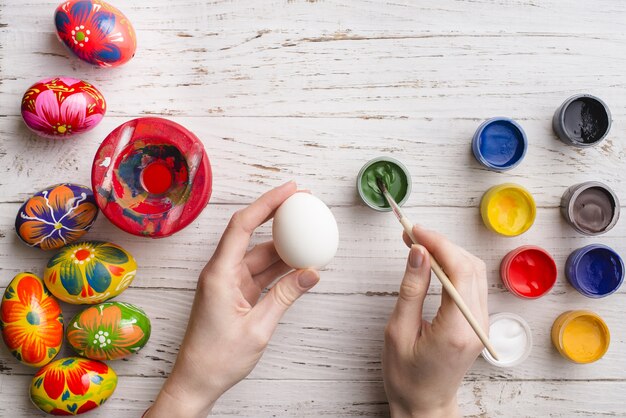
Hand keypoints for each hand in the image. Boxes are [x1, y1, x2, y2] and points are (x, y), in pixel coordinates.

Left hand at [147, 181, 319, 417]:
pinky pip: (260, 273)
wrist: (196, 381)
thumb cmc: (217, 359)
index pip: (243, 225)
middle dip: (279, 217)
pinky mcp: (234, 293)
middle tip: (305, 204)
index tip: (290, 191)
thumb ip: (285, 296)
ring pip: (259, 255)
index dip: (267, 203)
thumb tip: (312, 273)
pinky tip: (300, 263)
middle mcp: (221, 272)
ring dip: (284, 247)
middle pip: (251, 234)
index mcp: (219, 274)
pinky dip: (280, 268)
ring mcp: (228, 282)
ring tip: (310, 234)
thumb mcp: (259, 328)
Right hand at [382, 225, 487, 417]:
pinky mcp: (477, 322)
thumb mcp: (398, 331)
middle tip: (412, 234)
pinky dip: (453, 267)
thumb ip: (411, 289)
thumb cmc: (407, 376)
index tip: (414, 230)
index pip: (459, 271)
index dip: (437, 244)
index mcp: (457, 329)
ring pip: (474, 272)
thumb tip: (418, 253)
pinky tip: (433, 263)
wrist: (424, 405)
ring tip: (419, 245)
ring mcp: (481, 324)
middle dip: (442, 244)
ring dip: (448, 253)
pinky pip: (471, 284)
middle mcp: (476, 324)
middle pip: (470, 266)